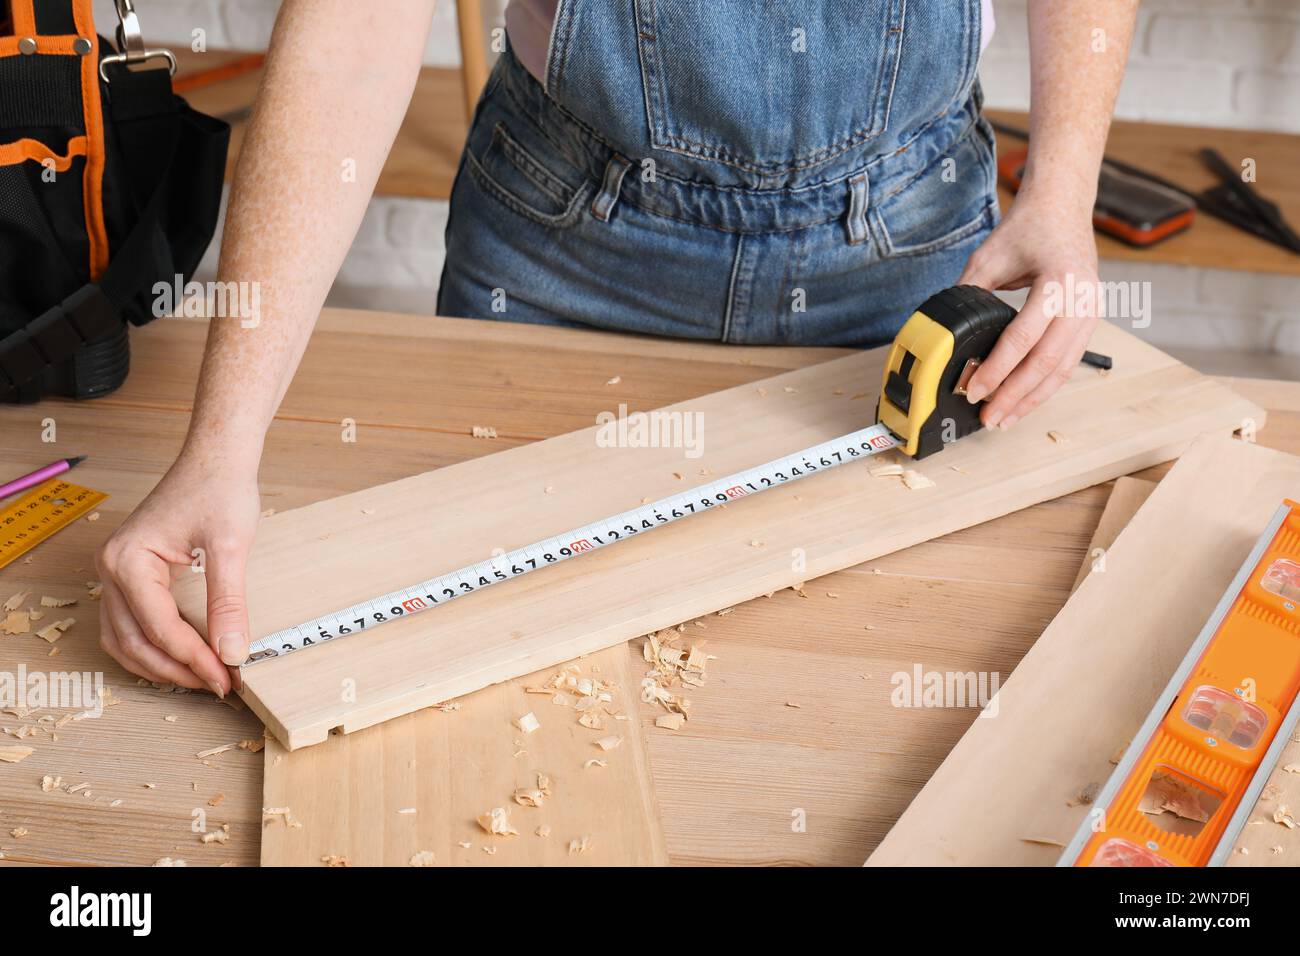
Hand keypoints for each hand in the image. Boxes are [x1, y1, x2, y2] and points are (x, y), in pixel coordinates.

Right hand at [95, 456, 260, 694]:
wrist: (216, 458)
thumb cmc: (220, 489)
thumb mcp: (230, 546)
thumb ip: (228, 602)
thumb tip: (233, 652)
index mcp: (128, 560)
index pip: (159, 629)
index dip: (194, 660)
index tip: (226, 678)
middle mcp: (112, 568)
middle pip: (134, 642)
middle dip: (177, 670)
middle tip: (218, 685)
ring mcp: (117, 572)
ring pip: (125, 639)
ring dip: (161, 665)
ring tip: (202, 678)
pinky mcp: (132, 574)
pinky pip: (132, 624)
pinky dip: (155, 647)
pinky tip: (187, 657)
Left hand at [957, 187, 1099, 429]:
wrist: (1063, 207)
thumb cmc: (1027, 228)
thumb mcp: (988, 257)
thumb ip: (968, 294)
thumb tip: (946, 334)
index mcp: (1058, 282)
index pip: (1024, 338)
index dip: (997, 369)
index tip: (973, 390)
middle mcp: (1082, 300)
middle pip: (1047, 362)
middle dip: (1014, 395)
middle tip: (988, 417)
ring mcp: (1091, 312)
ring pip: (1063, 368)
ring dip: (1033, 398)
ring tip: (1005, 418)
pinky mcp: (1090, 320)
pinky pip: (1070, 361)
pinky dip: (1046, 385)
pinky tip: (1025, 400)